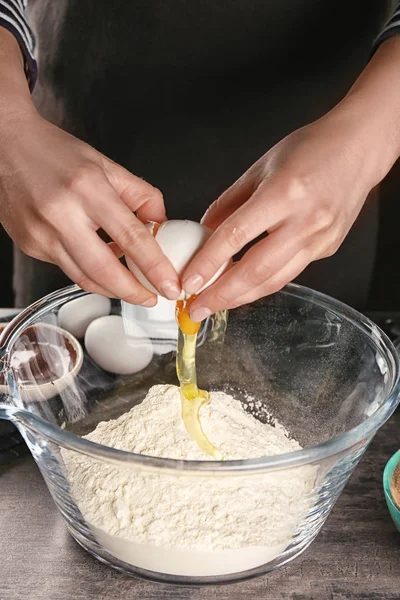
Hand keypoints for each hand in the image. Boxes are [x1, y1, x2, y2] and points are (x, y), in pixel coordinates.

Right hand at [0, 112, 180, 303]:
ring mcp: (41, 234)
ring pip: (84, 277)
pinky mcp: (31, 245)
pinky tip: (103, 265)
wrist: (5, 146)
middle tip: (152, 298)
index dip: (155, 267)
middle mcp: (61, 214)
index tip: (169, 285)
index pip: (130, 236)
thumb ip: (139, 194)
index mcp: (86, 188)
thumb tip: (160, 223)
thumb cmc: (53, 151)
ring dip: (113, 289)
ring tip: (132, 287)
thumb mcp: (105, 163)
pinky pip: (67, 269)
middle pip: (104, 270)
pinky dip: (90, 273)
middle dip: (133, 293)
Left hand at [182, 106, 395, 320]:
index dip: (208, 262)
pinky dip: (264, 284)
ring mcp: (320, 239)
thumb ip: (229, 203)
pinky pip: (290, 272)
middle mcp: (305, 221)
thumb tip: (204, 232)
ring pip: (275, 280)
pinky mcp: (327, 249)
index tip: (189, 281)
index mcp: (284, 193)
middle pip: (256, 270)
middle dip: (222, 295)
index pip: (236, 236)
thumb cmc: (311, 149)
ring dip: (242, 297)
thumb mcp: (260, 167)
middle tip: (198, 308)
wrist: (359, 148)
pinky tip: (245, 288)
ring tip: (216, 305)